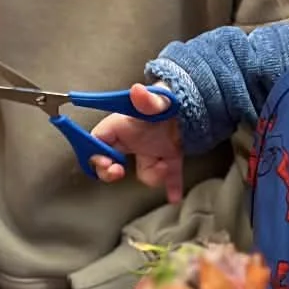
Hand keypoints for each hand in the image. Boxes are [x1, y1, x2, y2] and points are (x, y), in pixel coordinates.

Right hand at [90, 85, 183, 200]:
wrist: (194, 98)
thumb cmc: (169, 98)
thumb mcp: (158, 99)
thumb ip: (147, 100)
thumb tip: (137, 91)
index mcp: (123, 125)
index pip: (98, 140)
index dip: (94, 153)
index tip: (105, 162)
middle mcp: (134, 139)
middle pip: (112, 161)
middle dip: (112, 171)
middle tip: (118, 173)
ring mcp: (152, 149)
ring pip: (145, 172)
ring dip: (155, 174)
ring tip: (166, 166)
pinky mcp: (170, 156)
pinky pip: (169, 176)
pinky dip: (172, 186)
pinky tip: (175, 196)